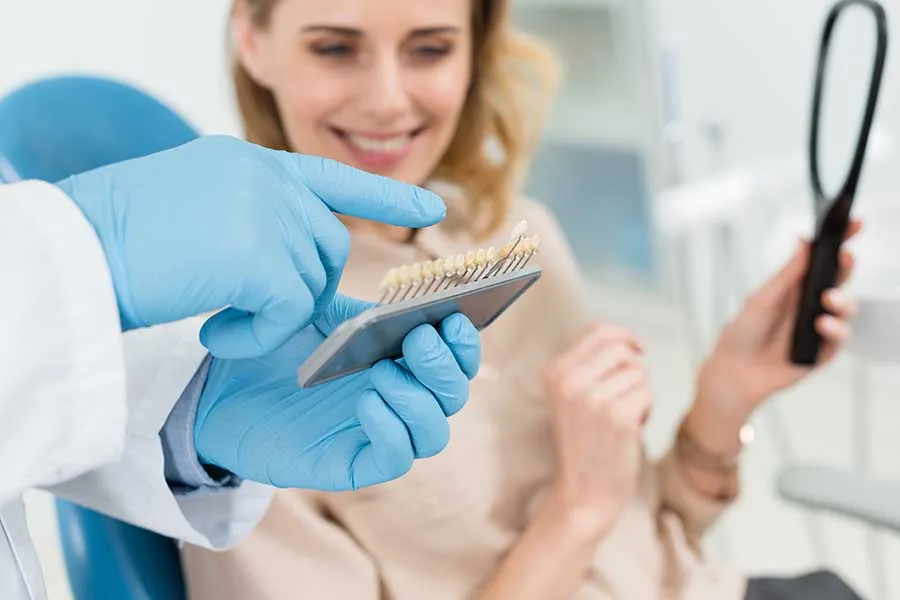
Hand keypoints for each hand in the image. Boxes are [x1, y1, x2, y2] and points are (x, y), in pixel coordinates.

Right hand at [56, 135, 445, 357]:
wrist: (69, 256)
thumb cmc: (119, 241)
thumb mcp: (193, 206)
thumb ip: (250, 213)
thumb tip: (294, 243)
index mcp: (248, 163)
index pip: (330, 177)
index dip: (383, 197)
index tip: (430, 208)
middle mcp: (262, 177)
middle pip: (325, 244)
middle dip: (303, 285)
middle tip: (248, 306)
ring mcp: (262, 210)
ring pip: (310, 280)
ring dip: (271, 314)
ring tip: (215, 317)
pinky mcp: (256, 253)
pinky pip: (290, 309)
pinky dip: (259, 333)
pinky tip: (216, 331)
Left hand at [193, 294, 480, 490]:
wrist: (222, 385)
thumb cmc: (279, 347)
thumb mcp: (324, 317)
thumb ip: (367, 312)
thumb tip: (408, 300)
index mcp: (402, 361)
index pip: (456, 358)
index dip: (464, 342)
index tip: (453, 317)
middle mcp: (401, 399)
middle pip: (453, 395)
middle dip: (443, 368)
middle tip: (416, 340)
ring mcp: (381, 434)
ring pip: (433, 432)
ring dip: (419, 401)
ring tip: (381, 374)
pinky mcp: (354, 464)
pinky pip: (395, 458)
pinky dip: (391, 431)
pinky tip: (366, 403)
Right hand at [542, 324, 651, 534]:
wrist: (584, 492)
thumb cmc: (585, 443)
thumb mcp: (571, 397)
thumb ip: (588, 365)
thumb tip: (627, 339)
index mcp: (554, 373)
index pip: (597, 331)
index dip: (623, 336)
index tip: (636, 349)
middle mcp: (569, 382)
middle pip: (621, 348)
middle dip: (633, 368)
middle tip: (626, 394)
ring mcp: (593, 399)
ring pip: (638, 372)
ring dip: (639, 393)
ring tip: (623, 417)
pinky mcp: (618, 417)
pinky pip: (648, 393)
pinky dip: (646, 410)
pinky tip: (631, 429)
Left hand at [697, 220, 860, 423]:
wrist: (735, 371)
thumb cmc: (743, 332)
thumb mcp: (763, 298)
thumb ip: (787, 274)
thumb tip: (804, 241)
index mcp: (796, 286)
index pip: (824, 259)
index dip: (841, 240)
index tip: (854, 222)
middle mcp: (812, 304)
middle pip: (840, 279)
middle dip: (847, 267)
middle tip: (845, 258)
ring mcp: (820, 327)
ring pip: (847, 308)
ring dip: (843, 301)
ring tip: (828, 299)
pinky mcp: (823, 351)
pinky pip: (839, 337)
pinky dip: (834, 329)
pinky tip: (821, 325)